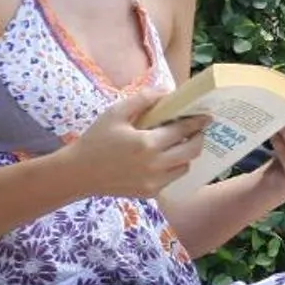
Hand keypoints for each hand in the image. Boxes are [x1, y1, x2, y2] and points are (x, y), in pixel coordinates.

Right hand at [57, 87, 208, 198]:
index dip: (196, 122)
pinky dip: (174, 168)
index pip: (182, 131)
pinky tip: (166, 158)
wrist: (79, 173)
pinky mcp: (149, 193)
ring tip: (181, 143)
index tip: (206, 116)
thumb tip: (166, 91)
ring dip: (187, 154)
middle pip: (191, 151)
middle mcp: (154, 165)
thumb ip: (142, 99)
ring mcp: (153, 182)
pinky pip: (171, 179)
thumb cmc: (96, 140)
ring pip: (185, 167)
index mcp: (146, 143)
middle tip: (199, 129)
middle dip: (199, 138)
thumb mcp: (115, 113)